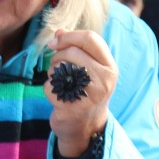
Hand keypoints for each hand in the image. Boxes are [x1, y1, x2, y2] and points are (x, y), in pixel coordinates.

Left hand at [45, 30, 117, 158]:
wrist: (85, 126)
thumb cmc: (84, 91)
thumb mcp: (87, 69)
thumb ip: (75, 48)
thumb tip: (58, 32)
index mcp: (110, 67)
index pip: (91, 38)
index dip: (69, 36)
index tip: (54, 42)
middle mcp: (105, 80)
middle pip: (72, 51)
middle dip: (57, 56)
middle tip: (56, 67)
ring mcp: (90, 96)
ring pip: (59, 67)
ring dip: (52, 72)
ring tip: (61, 83)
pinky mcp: (72, 108)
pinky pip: (49, 86)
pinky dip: (48, 89)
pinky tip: (58, 97)